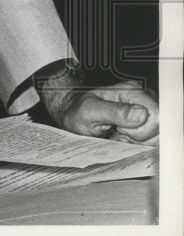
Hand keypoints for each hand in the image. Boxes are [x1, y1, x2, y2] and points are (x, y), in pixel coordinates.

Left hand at [43, 80, 158, 144]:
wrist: (74, 117)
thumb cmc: (79, 112)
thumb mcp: (89, 112)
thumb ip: (114, 112)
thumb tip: (141, 114)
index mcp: (131, 90)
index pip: (157, 116)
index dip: (141, 130)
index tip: (121, 129)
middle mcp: (143, 98)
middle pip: (160, 128)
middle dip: (139, 137)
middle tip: (117, 131)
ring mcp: (147, 111)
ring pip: (159, 137)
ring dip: (139, 142)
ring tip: (119, 133)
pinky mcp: (147, 124)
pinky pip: (154, 141)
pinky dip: (140, 144)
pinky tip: (124, 137)